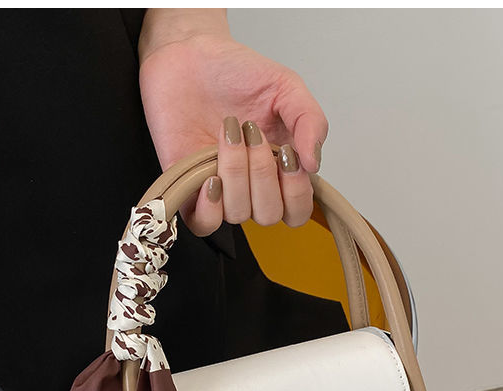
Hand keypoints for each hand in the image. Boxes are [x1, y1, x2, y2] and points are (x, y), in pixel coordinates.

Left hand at [138, 9, 327, 235]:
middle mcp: (252, 186)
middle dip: (262, 173)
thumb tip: (314, 164)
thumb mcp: (287, 87)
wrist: (188, 53)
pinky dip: (210, 207)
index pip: (298, 211)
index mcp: (281, 170)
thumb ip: (310, 121)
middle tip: (251, 131)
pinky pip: (203, 224)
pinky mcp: (189, 190)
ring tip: (227, 134)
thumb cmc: (236, 71)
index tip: (286, 154)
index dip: (296, 192)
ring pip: (239, 214)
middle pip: (269, 215)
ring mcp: (222, 191)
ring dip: (235, 172)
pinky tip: (210, 175)